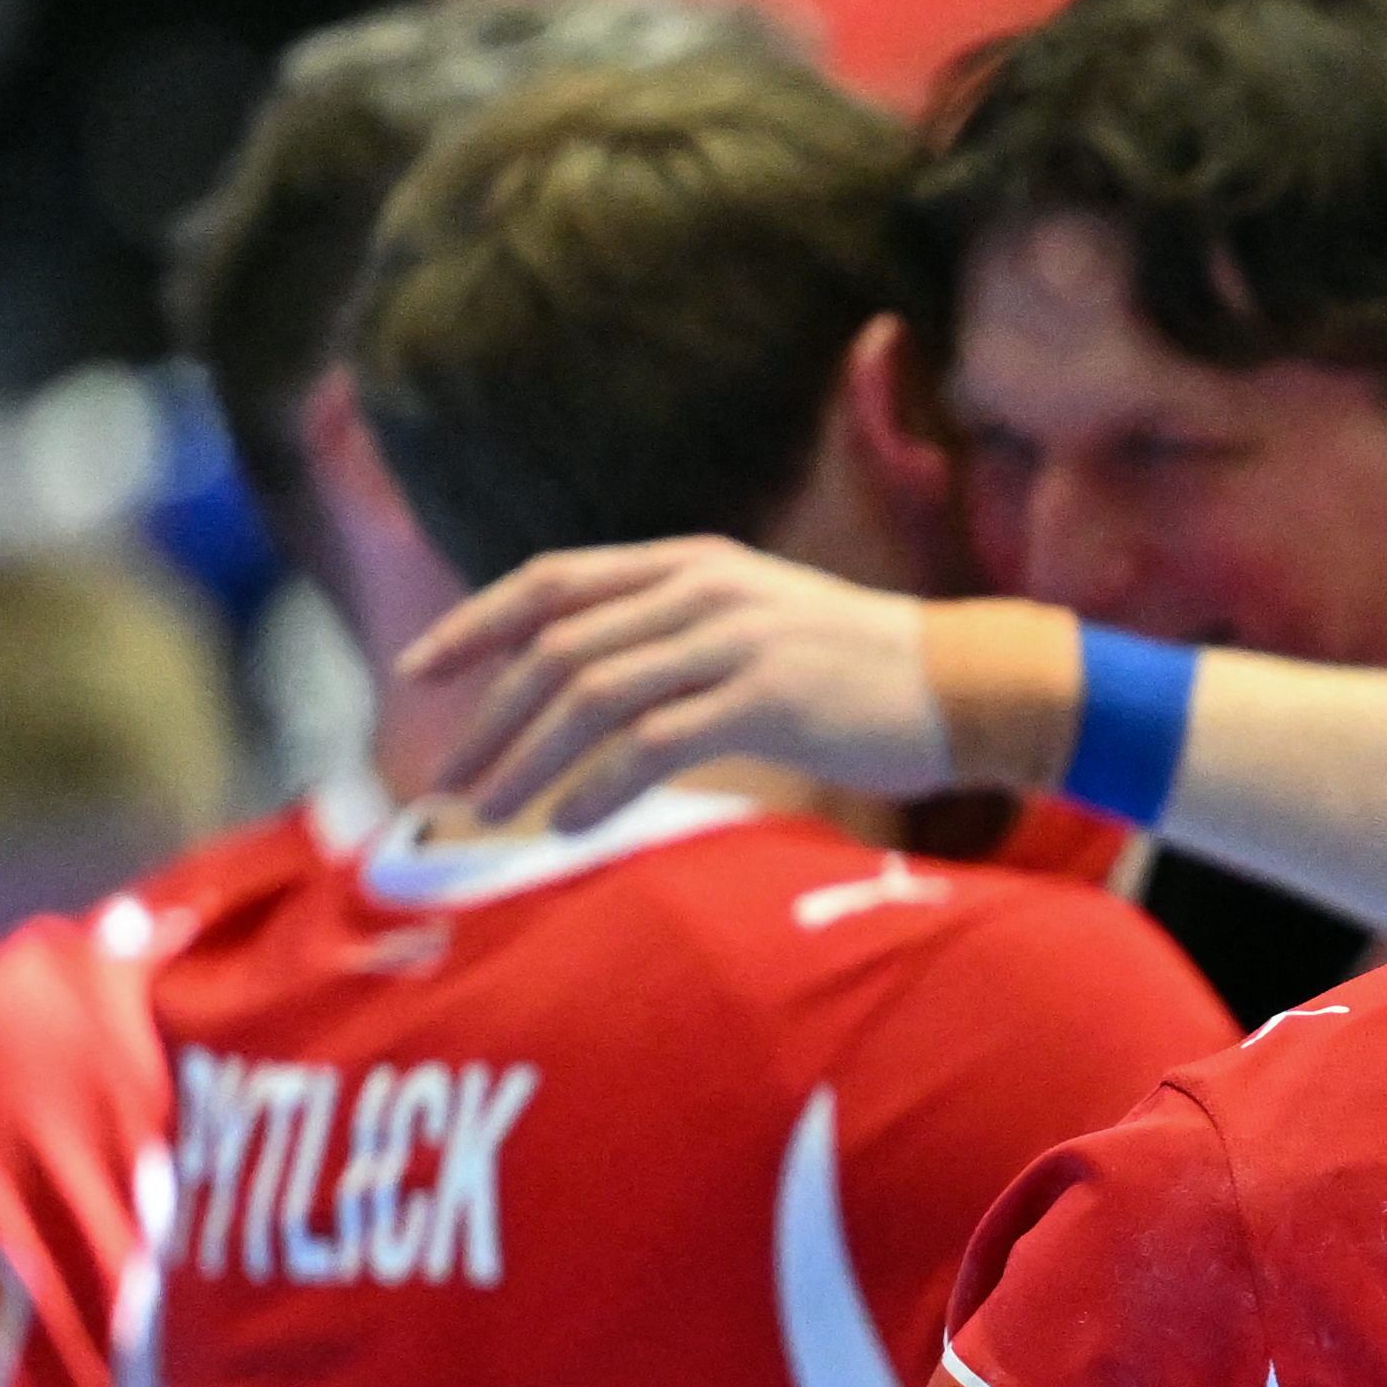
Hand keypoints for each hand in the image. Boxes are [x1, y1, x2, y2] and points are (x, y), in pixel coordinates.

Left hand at [406, 540, 974, 831]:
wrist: (968, 683)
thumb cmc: (864, 671)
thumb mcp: (760, 620)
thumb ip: (679, 631)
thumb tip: (590, 681)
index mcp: (691, 562)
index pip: (553, 581)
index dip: (476, 623)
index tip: (419, 670)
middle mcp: (702, 589)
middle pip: (557, 646)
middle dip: (488, 715)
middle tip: (447, 777)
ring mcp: (734, 640)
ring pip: (591, 695)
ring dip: (528, 759)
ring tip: (488, 811)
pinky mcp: (766, 698)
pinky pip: (652, 745)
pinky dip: (597, 787)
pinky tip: (567, 824)